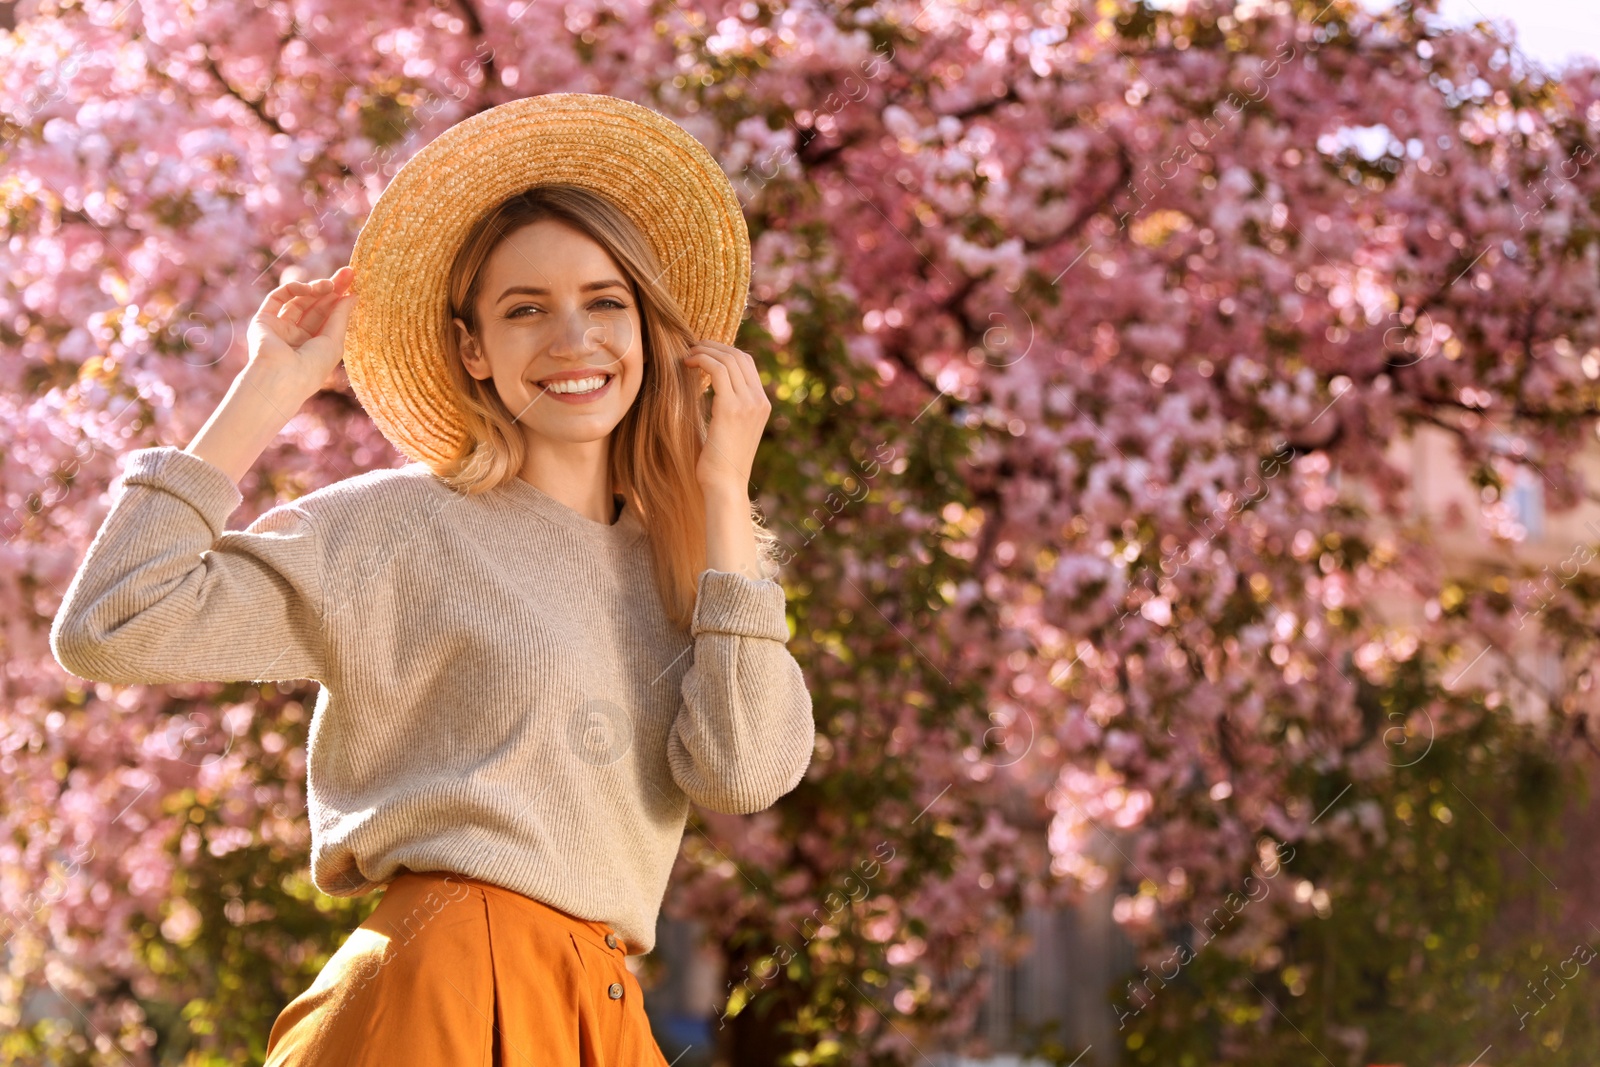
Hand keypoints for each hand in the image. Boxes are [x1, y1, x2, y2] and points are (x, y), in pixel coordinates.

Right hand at [246, 265, 355, 396]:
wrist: (281, 377)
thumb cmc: (312, 367)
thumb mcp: (334, 341)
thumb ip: (340, 316)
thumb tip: (352, 295)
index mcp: (316, 347)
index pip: (329, 317)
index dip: (341, 299)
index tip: (354, 282)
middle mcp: (298, 337)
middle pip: (317, 306)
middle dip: (333, 288)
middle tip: (348, 272)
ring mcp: (280, 328)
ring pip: (299, 300)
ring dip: (316, 288)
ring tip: (330, 284)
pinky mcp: (263, 320)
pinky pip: (278, 298)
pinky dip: (294, 288)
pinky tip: (309, 288)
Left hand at [683, 340, 770, 495]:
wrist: (725, 486)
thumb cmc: (720, 464)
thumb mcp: (731, 431)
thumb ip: (729, 409)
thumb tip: (713, 392)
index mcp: (762, 405)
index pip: (747, 363)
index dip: (724, 351)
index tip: (702, 353)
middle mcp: (760, 401)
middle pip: (739, 356)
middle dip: (713, 346)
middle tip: (691, 348)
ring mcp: (748, 403)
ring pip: (728, 358)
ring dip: (704, 350)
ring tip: (686, 355)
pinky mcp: (731, 408)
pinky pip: (717, 369)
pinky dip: (700, 360)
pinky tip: (686, 364)